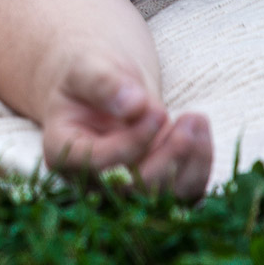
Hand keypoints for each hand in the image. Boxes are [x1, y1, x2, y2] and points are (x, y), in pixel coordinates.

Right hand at [42, 57, 211, 200]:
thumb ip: (104, 83)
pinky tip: (200, 129)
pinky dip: (199, 164)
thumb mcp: (89, 68)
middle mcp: (90, 179)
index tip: (156, 111)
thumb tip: (134, 104)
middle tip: (190, 117)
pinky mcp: (154, 187)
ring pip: (164, 196)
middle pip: (134, 189)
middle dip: (168, 156)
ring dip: (190, 161)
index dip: (131, 143)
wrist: (104, 86)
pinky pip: (183, 191)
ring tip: (196, 118)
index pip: (98, 163)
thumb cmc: (91, 75)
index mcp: (62, 151)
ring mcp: (123, 188)